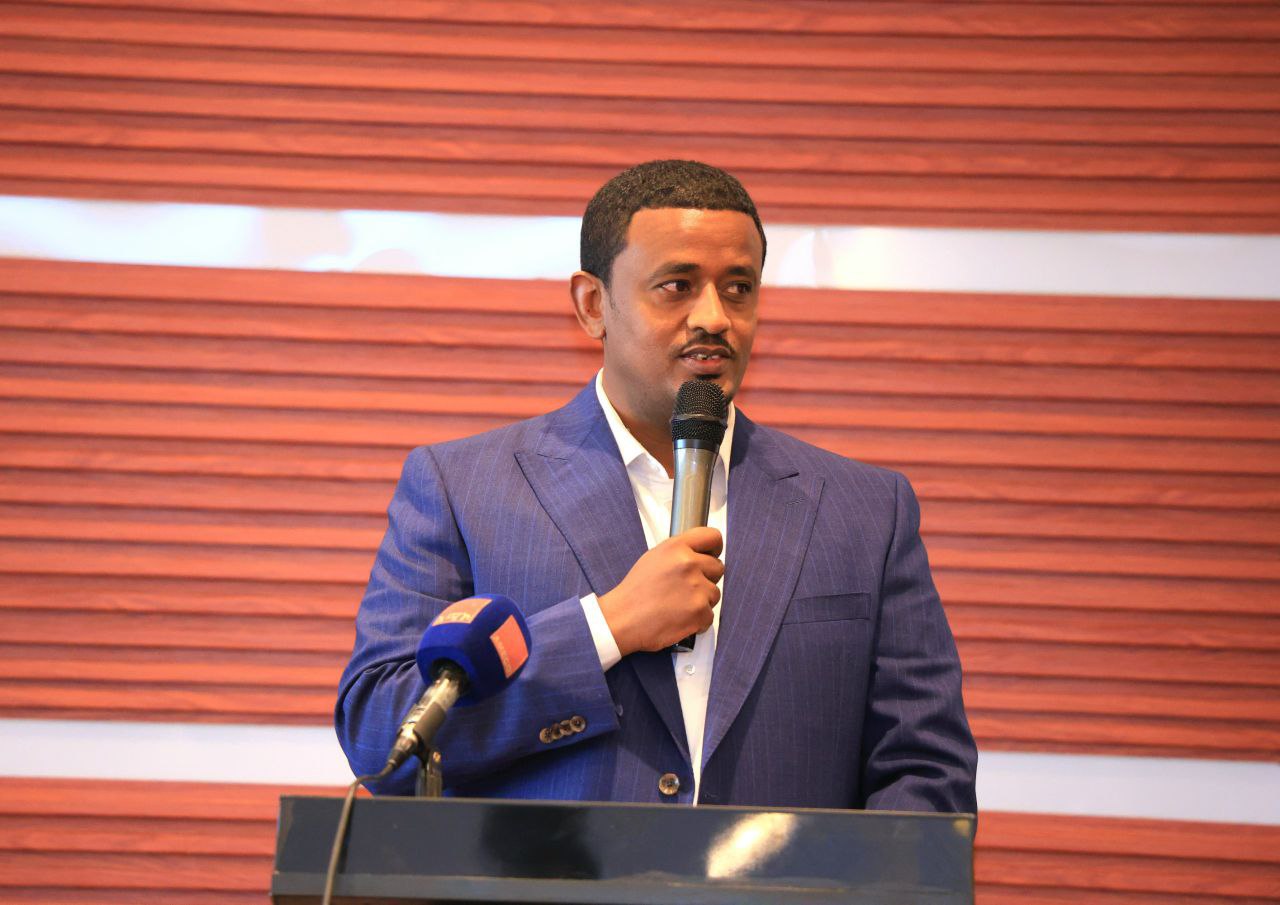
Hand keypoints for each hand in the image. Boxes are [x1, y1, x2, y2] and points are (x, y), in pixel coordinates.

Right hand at [598, 526, 723, 656]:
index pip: (713, 537)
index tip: (712, 556)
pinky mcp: (699, 612)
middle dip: (706, 579)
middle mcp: (689, 564)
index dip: (714, 548)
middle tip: (686, 588)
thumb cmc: (635, 592)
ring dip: (701, 601)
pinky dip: (697, 621)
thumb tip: (700, 554)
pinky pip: (709, 615)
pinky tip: (679, 619)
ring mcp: (696, 588)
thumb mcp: (654, 558)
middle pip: (718, 568)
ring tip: (678, 605)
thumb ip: (679, 552)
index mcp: (677, 548)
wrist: (622, 619)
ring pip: (714, 593)